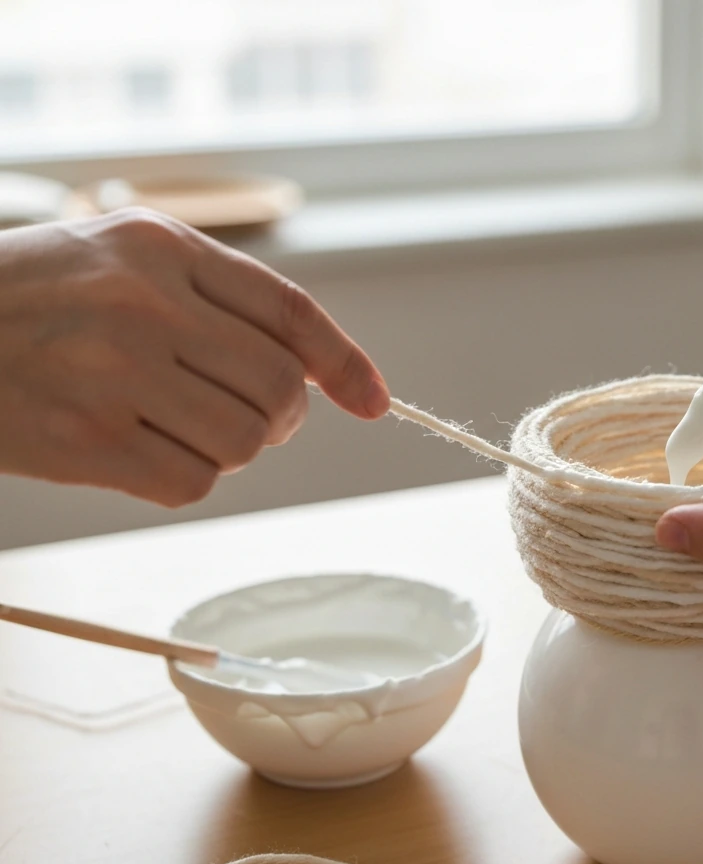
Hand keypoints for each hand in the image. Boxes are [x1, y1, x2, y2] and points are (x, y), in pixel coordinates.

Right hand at [0, 209, 389, 506]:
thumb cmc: (33, 297)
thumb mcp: (123, 256)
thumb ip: (220, 297)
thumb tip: (320, 372)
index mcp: (161, 246)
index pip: (290, 313)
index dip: (345, 363)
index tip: (374, 402)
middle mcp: (141, 302)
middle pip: (279, 388)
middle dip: (279, 415)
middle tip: (244, 413)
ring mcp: (109, 370)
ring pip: (246, 441)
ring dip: (232, 447)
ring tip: (178, 424)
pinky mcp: (81, 438)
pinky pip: (192, 483)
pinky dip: (184, 477)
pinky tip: (140, 449)